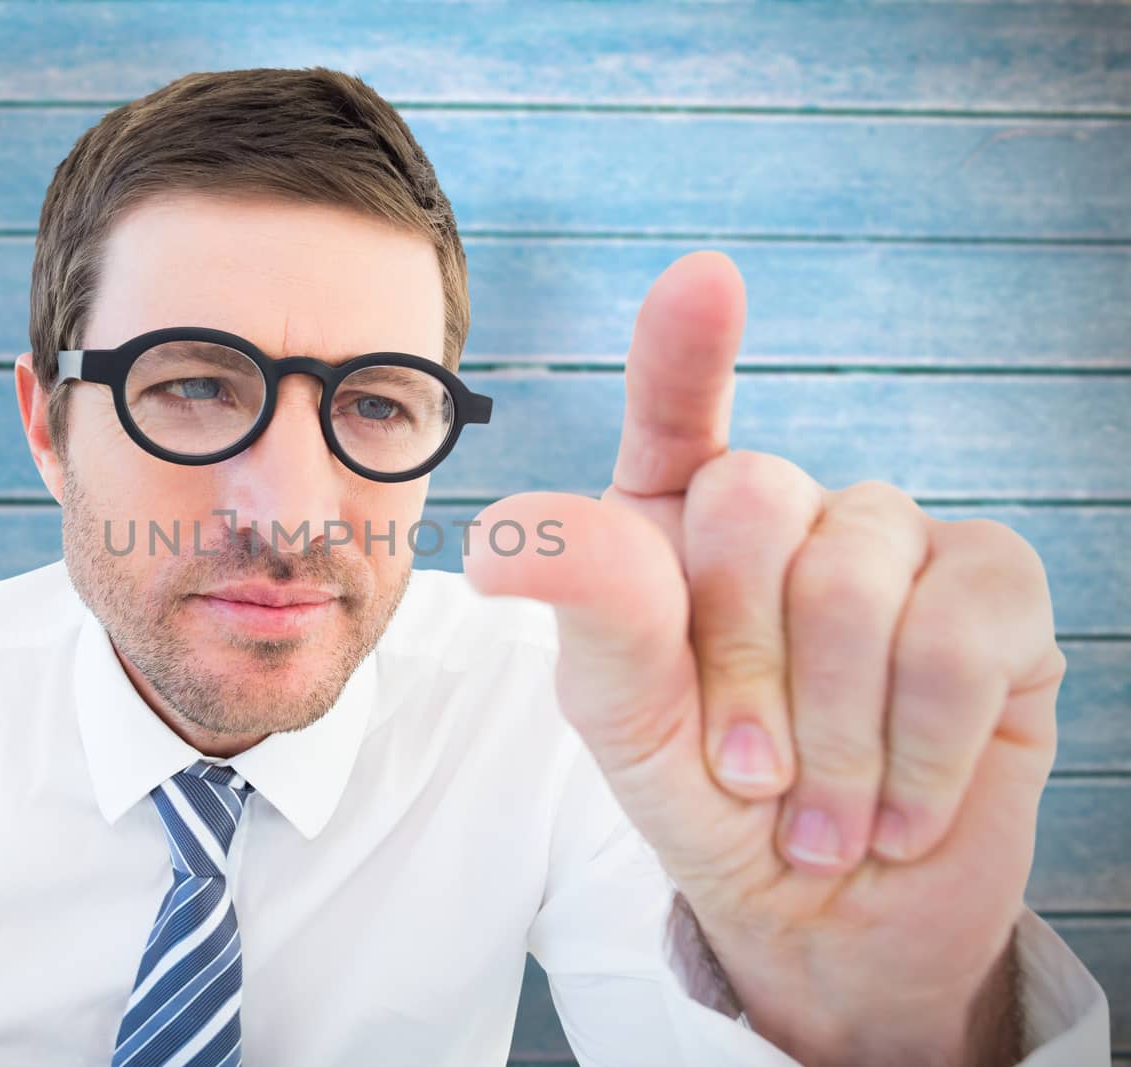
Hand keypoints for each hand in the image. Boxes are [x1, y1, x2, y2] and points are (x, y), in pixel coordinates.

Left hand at [463, 251, 1067, 1064]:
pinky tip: (900, 807)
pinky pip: (961, 631)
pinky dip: (918, 747)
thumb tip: (503, 540)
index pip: (678, 409)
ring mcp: (894, 540)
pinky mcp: (996, 591)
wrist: (820, 912)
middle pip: (755, 502)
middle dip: (737, 667)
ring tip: (818, 811)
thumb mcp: (622, 714)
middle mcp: (786, 509)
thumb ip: (589, 611)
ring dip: (829, 735)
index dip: (687, 347)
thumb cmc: (702, 796)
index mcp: (674, 517)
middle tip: (744, 773)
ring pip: (856, 576)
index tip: (705, 282)